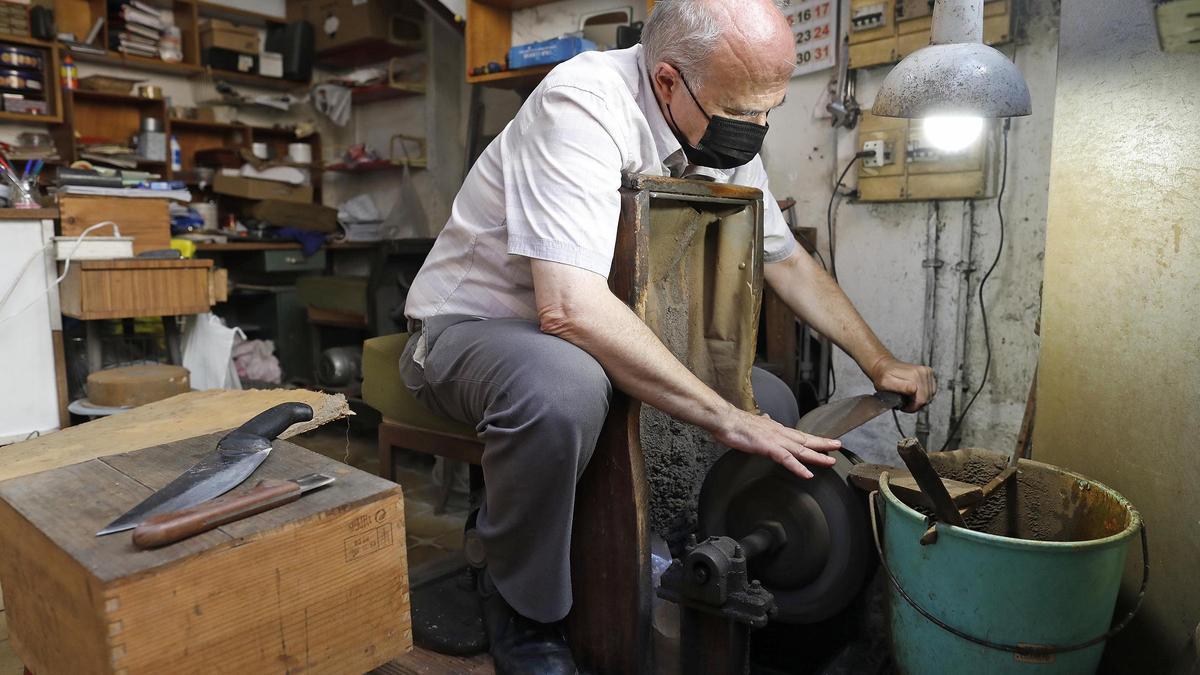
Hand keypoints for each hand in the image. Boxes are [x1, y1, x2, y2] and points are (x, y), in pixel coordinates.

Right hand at [712, 407, 840, 478]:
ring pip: (801, 449)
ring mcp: (776, 440)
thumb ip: (762, 422)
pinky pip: (787, 459)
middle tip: (838, 446)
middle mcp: (780, 433)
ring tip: (831, 460)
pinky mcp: (768, 447)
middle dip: (823, 444)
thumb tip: (766, 418)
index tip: (826, 441)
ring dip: (817, 455)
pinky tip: (807, 474)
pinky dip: (798, 467)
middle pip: (806, 440)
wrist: (725, 420)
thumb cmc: (735, 424)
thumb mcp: (753, 423)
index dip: (813, 439)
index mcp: (776, 429)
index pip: (799, 435)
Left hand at [867, 356, 935, 412]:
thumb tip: (914, 389)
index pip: (921, 400)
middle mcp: (923, 372)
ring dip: (920, 400)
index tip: (903, 407)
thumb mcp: (885, 383)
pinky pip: (931, 390)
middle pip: (926, 398)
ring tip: (908, 399)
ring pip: (930, 395)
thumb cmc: (883, 376)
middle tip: (905, 405)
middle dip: (916, 405)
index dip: (912, 407)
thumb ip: (900, 387)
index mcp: (914, 375)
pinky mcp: (929, 372)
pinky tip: (914, 394)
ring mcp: (927, 371)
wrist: (885, 365)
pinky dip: (924, 395)